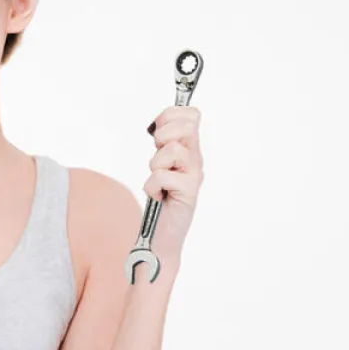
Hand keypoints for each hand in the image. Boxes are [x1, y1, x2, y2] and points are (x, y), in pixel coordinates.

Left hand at [144, 107, 203, 265]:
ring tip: (158, 180)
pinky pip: (162, 176)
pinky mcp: (189, 192)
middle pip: (186, 125)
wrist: (162, 234)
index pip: (191, 115)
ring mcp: (194, 175)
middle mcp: (196, 159)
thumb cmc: (162, 198)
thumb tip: (157, 124)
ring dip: (155, 165)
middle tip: (157, 155)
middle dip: (163, 135)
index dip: (170, 116)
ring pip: (172, 150)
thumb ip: (164, 144)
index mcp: (190, 149)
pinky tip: (158, 195)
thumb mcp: (162, 164)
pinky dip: (152, 186)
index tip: (156, 133)